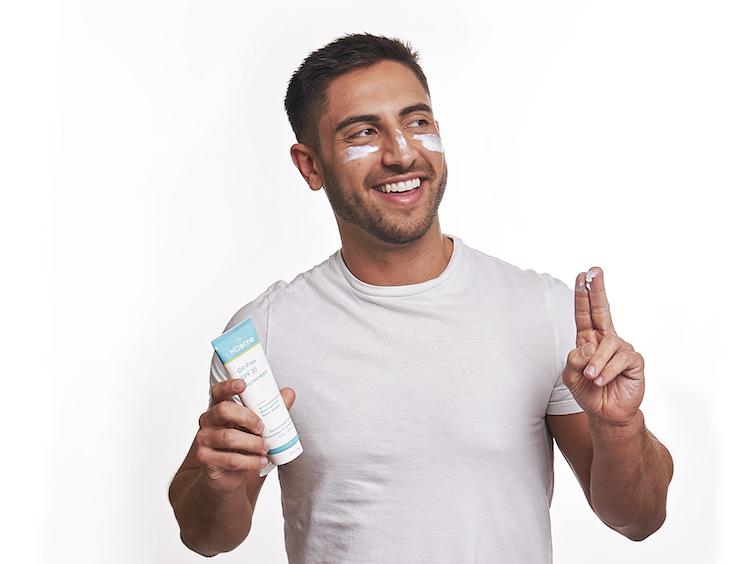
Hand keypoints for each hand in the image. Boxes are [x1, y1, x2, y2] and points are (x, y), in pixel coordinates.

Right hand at [195, 379, 295, 492]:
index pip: (219, 391)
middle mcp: (208, 420)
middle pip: (224, 410)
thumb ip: (271, 410)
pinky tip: (261, 461)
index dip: (229, 386)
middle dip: (248, 417)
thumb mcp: (255, 425)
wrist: (228, 474)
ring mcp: (204, 440)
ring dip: (253, 443)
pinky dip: (250, 461)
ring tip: (266, 448)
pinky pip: (230, 459)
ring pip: (229, 437)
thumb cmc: (242, 443)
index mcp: (219, 406)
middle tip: (262, 427)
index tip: (243, 384)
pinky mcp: (206, 459)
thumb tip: (289, 393)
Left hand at [562, 267, 643, 425]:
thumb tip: (585, 346)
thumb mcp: (571, 378)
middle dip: (597, 290)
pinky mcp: (634, 361)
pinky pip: (620, 359)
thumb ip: (572, 362)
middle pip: (601, 310)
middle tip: (594, 271)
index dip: (583, 295)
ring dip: (596, 363)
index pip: (584, 314)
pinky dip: (608, 371)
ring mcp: (621, 349)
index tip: (582, 276)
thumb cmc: (589, 393)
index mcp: (588, 340)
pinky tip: (602, 380)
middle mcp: (605, 340)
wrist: (607, 414)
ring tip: (592, 378)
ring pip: (608, 345)